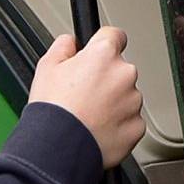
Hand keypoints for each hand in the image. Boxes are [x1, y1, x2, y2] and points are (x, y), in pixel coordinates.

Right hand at [27, 27, 146, 170]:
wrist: (58, 148)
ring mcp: (133, 102)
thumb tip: (70, 42)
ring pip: (126, 97)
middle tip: (83, 95)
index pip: (114, 36)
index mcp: (104, 55)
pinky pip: (130, 121)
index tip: (96, 55)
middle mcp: (124, 74)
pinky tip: (97, 130)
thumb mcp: (46, 66)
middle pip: (119, 70)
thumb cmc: (52, 110)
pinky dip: (118, 125)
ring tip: (87, 116)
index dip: (102, 45)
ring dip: (112, 103)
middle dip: (105, 79)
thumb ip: (63, 46)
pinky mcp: (137, 127)